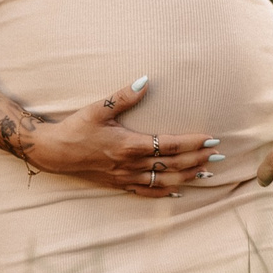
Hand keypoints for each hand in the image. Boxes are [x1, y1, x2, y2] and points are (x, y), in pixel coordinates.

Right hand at [27, 76, 218, 197]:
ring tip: (207, 171)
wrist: (54, 152)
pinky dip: (165, 192)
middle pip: (173, 164)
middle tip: (218, 155)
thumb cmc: (76, 128)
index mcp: (129, 145)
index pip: (170, 144)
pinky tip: (179, 190)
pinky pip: (147, 192)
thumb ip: (124, 96)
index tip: (212, 138)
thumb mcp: (99, 108)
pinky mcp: (119, 185)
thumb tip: (145, 80)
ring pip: (164, 180)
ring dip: (188, 176)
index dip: (193, 142)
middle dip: (198, 159)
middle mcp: (131, 164)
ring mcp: (126, 177)